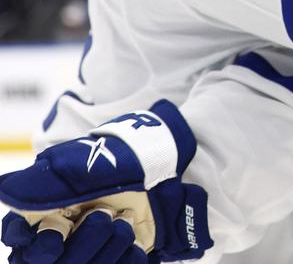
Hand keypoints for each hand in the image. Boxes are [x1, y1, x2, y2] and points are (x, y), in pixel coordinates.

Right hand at [0, 100, 211, 261]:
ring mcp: (91, 253)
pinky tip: (135, 243)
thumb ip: (37, 182)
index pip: (23, 248)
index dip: (38, 248)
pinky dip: (127, 260)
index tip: (55, 236)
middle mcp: (62, 241)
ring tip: (124, 222)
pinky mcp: (118, 260)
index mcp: (42, 218)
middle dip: (82, 246)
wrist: (157, 164)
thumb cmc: (111, 160)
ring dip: (106, 252)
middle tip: (104, 216)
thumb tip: (9, 192)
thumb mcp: (73, 163)